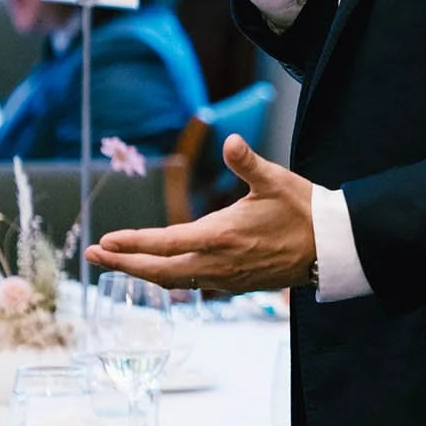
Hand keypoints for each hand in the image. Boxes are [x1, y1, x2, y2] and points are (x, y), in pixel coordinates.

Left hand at [87, 137, 316, 291]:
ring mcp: (227, 278)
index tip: (105, 241)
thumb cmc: (304, 211)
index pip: (165, 243)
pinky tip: (161, 271)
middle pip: (160, 271)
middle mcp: (219, 263)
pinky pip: (194, 285)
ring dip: (143, 273)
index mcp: (222, 236)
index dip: (132, 244)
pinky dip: (169, 279)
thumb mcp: (275, 181)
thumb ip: (247, 162)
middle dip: (123, 264)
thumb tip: (230, 140)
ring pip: (174, 281)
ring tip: (117, 264)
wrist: (331, 248)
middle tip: (94, 256)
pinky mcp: (237, 284)